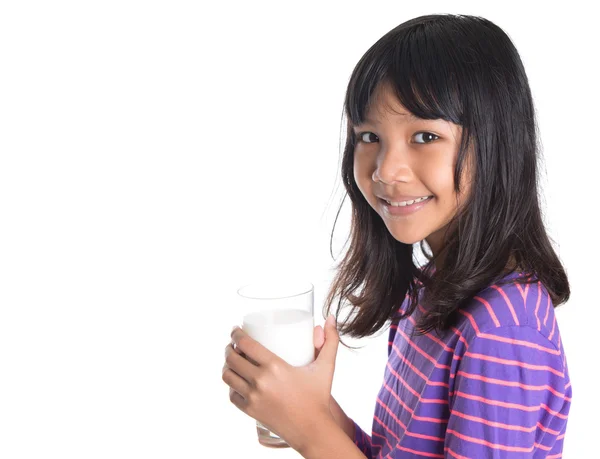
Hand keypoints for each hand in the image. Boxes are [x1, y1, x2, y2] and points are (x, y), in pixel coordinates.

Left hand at [222, 315, 339, 451]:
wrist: (312, 429)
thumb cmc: (318, 396)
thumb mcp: (326, 366)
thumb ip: (331, 341)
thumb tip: (331, 318)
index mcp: (275, 367)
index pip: (246, 344)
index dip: (236, 334)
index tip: (236, 330)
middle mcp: (260, 381)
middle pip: (232, 358)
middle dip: (229, 348)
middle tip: (233, 344)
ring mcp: (252, 398)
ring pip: (228, 376)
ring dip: (226, 365)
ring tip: (232, 360)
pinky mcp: (249, 411)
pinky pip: (232, 394)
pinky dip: (231, 385)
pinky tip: (236, 380)